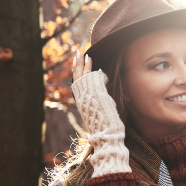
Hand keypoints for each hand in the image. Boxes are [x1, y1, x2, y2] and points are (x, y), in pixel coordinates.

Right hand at [69, 49, 130, 176]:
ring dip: (82, 63)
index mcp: (83, 104)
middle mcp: (82, 99)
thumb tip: (104, 98)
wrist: (108, 133)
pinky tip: (90, 58)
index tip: (79, 64)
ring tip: (82, 52)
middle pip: (77, 78)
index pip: (79, 85)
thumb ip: (101, 103)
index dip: (78, 74)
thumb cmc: (108, 129)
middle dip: (77, 65)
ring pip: (81, 75)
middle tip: (77, 54)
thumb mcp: (103, 114)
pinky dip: (88, 66)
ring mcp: (87, 95)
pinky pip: (89, 77)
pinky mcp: (93, 93)